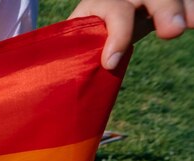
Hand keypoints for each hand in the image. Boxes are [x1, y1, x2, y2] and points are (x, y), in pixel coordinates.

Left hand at [70, 0, 192, 69]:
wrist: (99, 19)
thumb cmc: (83, 38)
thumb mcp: (74, 41)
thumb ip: (70, 52)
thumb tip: (51, 83)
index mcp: (102, 4)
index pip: (115, 12)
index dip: (117, 36)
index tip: (111, 63)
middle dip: (164, 10)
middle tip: (172, 32)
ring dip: (185, 8)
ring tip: (192, 23)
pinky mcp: (165, 4)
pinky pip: (185, 3)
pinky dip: (192, 11)